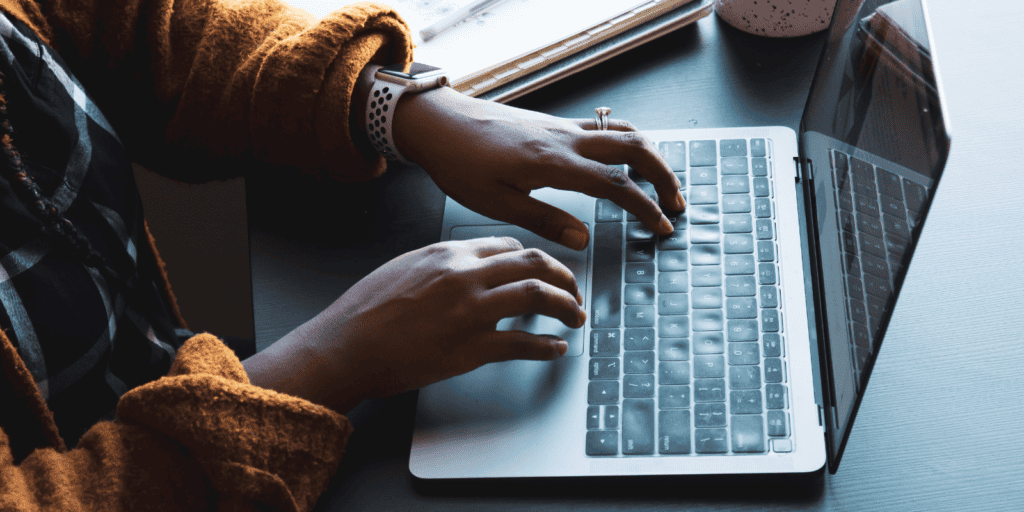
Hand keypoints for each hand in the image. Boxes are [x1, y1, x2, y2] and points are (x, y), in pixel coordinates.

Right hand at [245, 236, 584, 413]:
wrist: (345, 346)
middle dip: (564, 277)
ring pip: (538, 296)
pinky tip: (555, 349)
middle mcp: (465, 275)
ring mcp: (471, 311)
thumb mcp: (404, 267)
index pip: (509, 246)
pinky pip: (523, 343)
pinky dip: (547, 347)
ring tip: (575, 317)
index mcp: (448, 253)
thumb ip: (441, 264)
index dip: (534, 259)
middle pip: (534, 264)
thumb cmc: (365, 310)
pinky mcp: (471, 348)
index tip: (543, 271)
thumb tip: (468, 267)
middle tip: (573, 292)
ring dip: (567, 306)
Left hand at [392, 87, 684, 250]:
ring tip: (661, 183)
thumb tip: (583, 240)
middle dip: (663, 175)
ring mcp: (562, 127)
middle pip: (634, 148)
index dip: (644, 207)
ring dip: (650, 155)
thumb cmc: (460, 163)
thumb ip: (544, 221)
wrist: (439, 123)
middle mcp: (565, 139)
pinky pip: (604, 127)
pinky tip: (626, 160)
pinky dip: (627, 142)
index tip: (661, 228)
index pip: (616, 184)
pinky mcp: (554, 123)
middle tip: (675, 204)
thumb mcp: (496, 204)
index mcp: (554, 163)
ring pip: (623, 132)